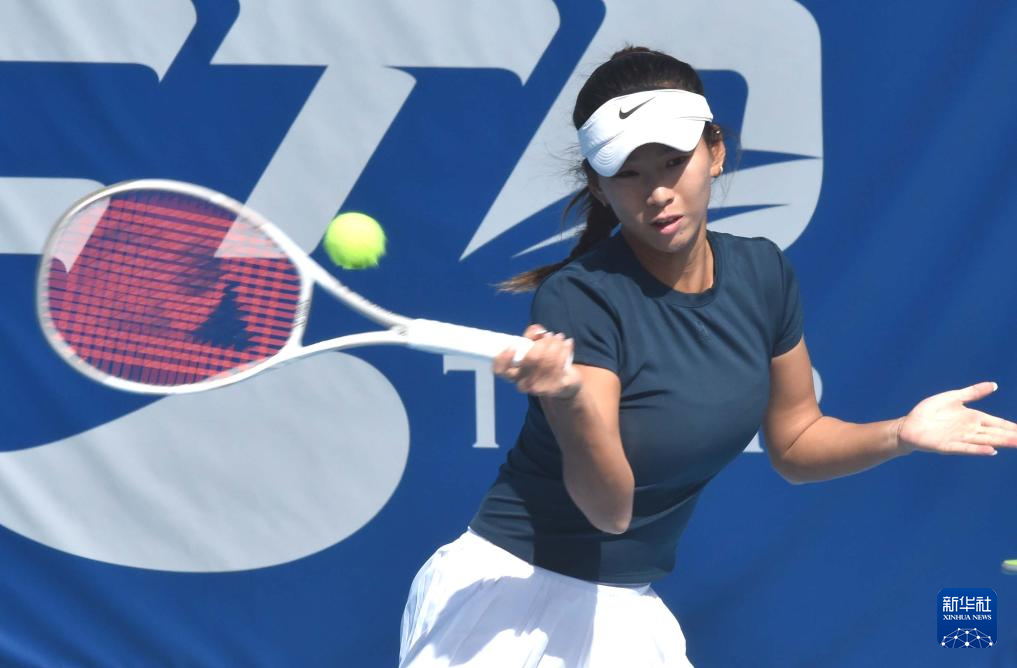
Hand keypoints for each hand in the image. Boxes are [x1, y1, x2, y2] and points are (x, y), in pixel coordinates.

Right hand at [493, 324, 581, 398]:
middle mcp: (523, 384)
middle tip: (549, 334)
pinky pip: (560, 364)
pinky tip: (568, 343)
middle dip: (543, 342)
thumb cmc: (543, 363)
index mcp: (513, 375)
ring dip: (556, 344)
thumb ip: (532, 336)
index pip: (500, 370)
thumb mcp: (533, 348)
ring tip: (559, 337)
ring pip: (548, 360)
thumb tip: (538, 329)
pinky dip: (565, 350)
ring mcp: (539, 389)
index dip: (504, 358)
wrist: (564, 384)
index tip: (512, 346)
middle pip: (532, 359)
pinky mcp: (555, 388)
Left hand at [896, 382, 1016, 455]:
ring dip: (1001, 442)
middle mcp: (970, 430)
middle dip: (1012, 436)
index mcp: (973, 418)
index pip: (998, 423)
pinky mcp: (947, 446)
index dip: (1012, 427)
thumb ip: (973, 392)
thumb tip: (994, 385)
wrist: (909, 425)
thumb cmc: (930, 411)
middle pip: (996, 433)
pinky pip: (966, 448)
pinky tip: (991, 450)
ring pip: (985, 441)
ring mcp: (960, 438)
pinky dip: (978, 449)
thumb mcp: (953, 397)